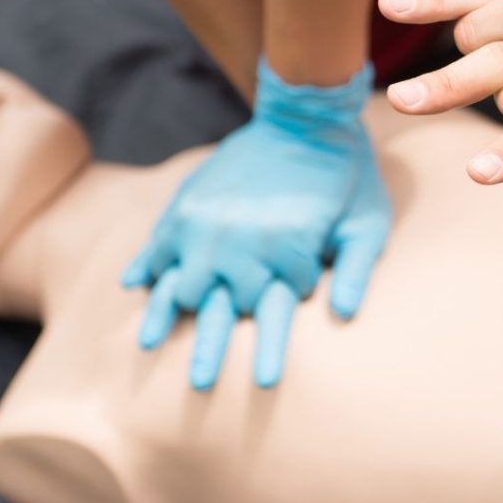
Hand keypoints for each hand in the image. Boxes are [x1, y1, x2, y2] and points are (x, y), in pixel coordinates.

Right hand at [122, 58, 389, 389]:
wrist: (306, 118)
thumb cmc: (346, 176)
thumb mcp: (368, 222)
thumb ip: (358, 269)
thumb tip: (344, 315)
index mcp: (286, 250)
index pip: (276, 309)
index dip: (275, 330)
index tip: (269, 362)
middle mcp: (240, 242)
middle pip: (221, 309)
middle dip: (213, 344)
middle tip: (199, 384)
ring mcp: (207, 224)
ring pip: (179, 286)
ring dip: (167, 316)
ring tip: (148, 346)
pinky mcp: (189, 205)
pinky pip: (157, 244)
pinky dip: (146, 268)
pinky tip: (135, 288)